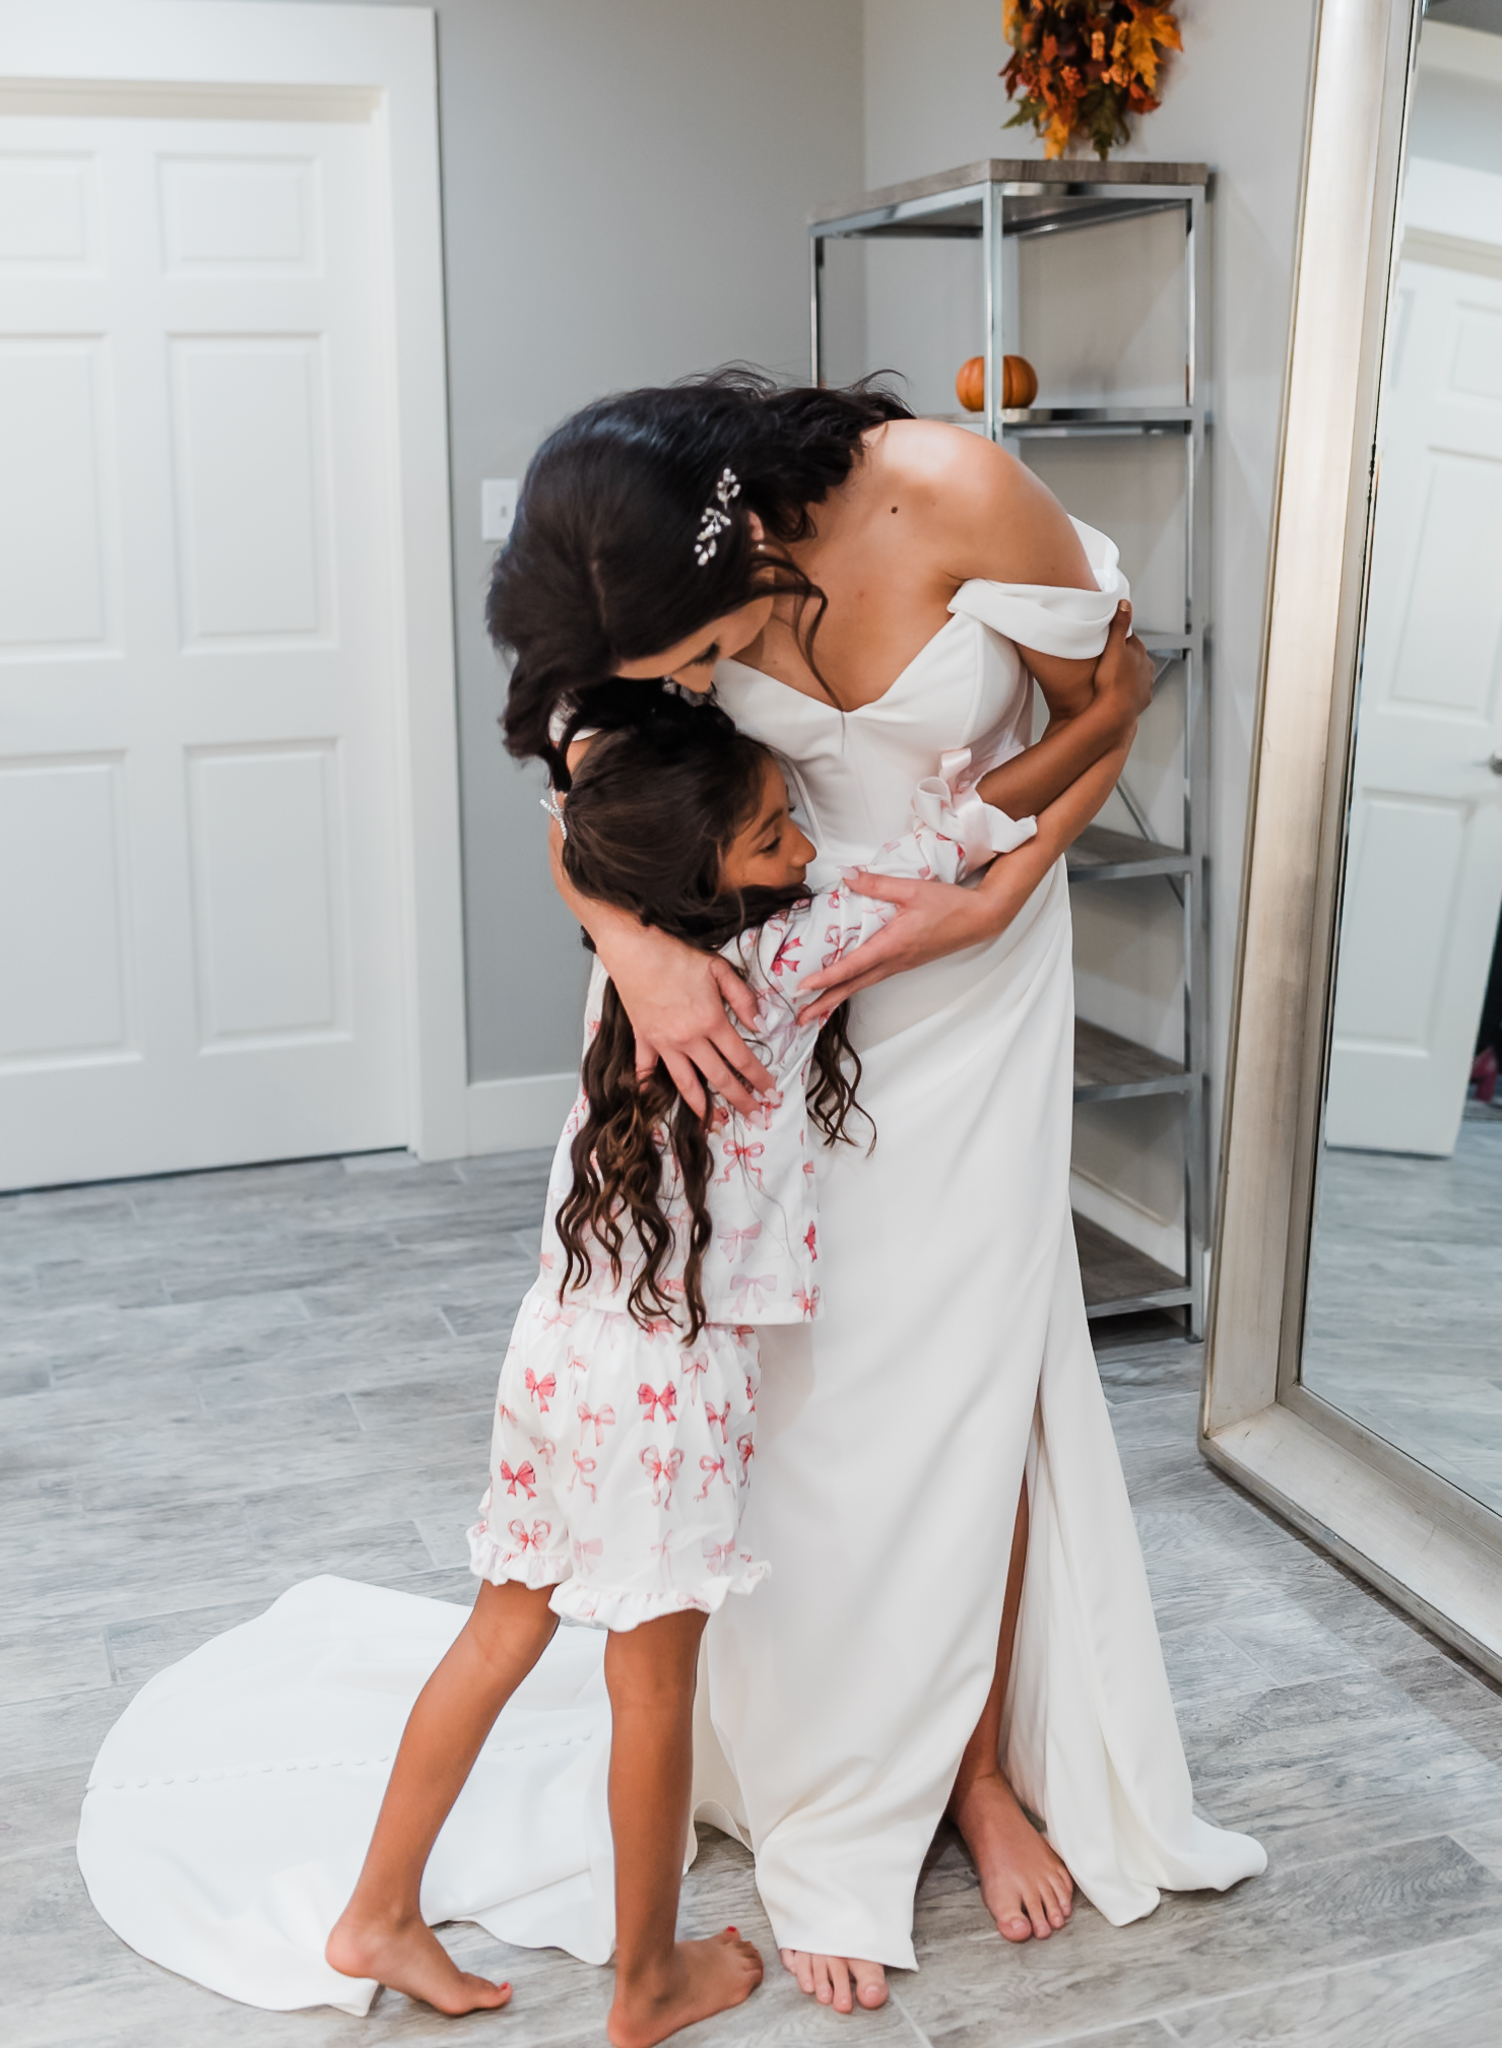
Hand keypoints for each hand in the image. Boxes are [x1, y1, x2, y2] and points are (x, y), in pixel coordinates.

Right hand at [595, 922, 771, 1118]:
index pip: (742, 1058)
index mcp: (711, 1021)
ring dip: (703, 1106)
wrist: (634, 950)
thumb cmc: (676, 955)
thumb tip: (760, 1024)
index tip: (771, 1092)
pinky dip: (647, 1086)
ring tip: (716, 1122)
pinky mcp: (643, 1040)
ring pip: (686, 1083)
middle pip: (719, 1078)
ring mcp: (664, 1043)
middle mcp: (689, 1039)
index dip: (759, 1078)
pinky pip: (645, 1069)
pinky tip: (650, 1100)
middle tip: (756, 1117)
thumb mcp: (719, 969)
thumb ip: (743, 998)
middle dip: (740, 1100)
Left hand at [796, 873, 990, 1023]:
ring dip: (837, 998)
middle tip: (800, 1018)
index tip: (804, 987)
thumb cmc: (949, 905)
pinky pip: (873, 979)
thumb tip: (845, 874)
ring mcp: (900, 965)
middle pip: (853, 986)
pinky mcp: (905, 963)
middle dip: (824, 1003)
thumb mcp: (911, 889)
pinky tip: (845, 987)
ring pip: (862, 985)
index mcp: (892, 946)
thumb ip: (875, 883)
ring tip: (815, 1010)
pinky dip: (854, 987)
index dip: (826, 977)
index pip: (852, 966)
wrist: (979, 919)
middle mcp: (894, 961)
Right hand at [1093, 601, 1152, 727]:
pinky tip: (1117, 691)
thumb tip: (1125, 604)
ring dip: (1126, 672)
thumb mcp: (1113, 647)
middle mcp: (1147, 665)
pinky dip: (1128, 689)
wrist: (1115, 711)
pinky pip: (1136, 690)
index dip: (1118, 637)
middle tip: (1105, 659)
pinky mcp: (1143, 698)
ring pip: (1136, 672)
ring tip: (1110, 677)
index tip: (1107, 640)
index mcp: (1139, 649)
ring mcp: (1146, 682)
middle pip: (1133, 655)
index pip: (1129, 637)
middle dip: (1123, 655)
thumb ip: (1119, 624)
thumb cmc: (1111, 681)